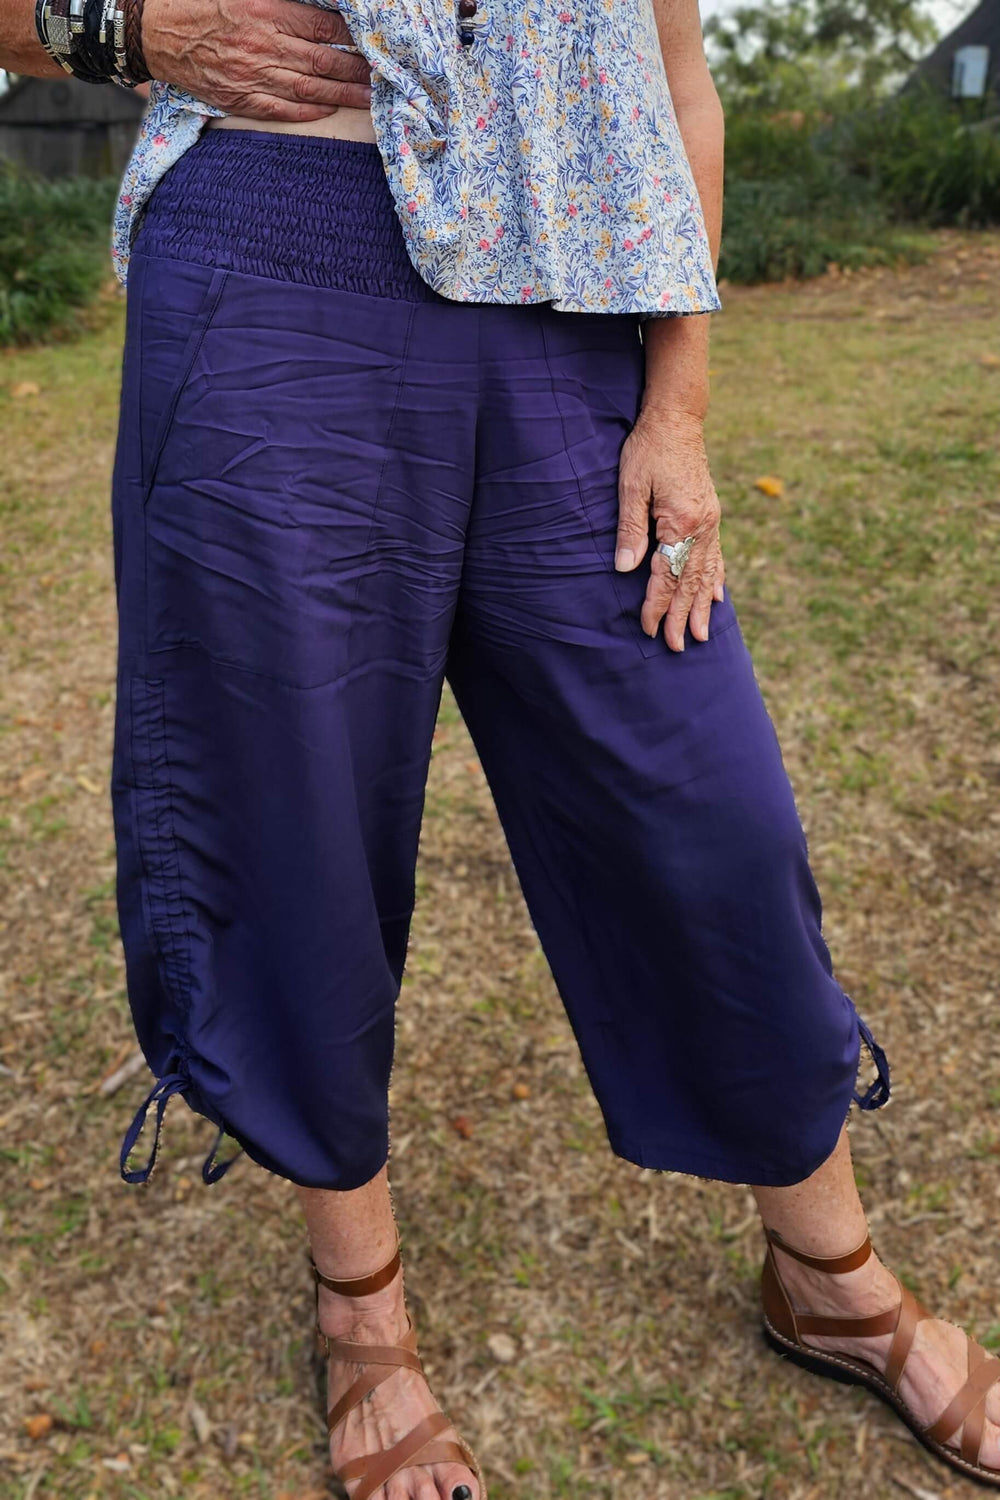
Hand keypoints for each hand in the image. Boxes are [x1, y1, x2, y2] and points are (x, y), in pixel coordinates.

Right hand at [142, 0, 372, 121]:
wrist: (155, 31)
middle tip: (385, 77)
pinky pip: (281, 110)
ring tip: (370, 99)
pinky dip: (308, 113)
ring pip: (309, 89)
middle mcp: (262, 44)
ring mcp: (251, 75)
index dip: (352, 36)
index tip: (374, 42)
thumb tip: (316, 5)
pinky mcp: (239, 98)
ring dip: (343, 96)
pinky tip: (329, 110)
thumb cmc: (199, 2)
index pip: (322, 25)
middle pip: (323, 61)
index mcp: (265, 10)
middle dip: (357, 70)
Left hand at [615, 407, 724, 652]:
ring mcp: (711, 521)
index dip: (657, 604)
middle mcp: (702, 526)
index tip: (649, 629)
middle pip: (691, 581)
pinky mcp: (710, 515)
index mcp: (681, 521)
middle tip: (679, 647)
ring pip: (707, 573)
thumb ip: (630, 529)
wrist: (676, 419)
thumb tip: (625, 568)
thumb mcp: (631, 485)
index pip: (666, 574)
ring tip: (702, 634)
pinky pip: (716, 556)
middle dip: (683, 616)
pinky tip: (717, 596)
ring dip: (703, 605)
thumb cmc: (648, 449)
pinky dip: (716, 579)